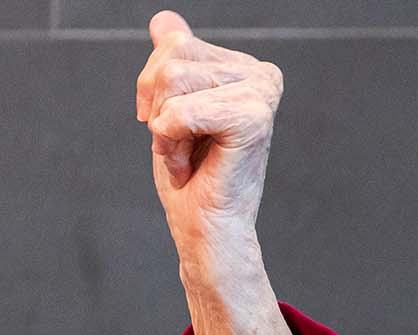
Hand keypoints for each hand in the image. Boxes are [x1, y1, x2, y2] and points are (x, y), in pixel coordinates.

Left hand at [135, 10, 283, 242]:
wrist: (206, 231)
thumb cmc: (192, 179)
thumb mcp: (170, 110)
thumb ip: (172, 62)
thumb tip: (165, 21)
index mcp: (245, 68)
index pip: (174, 47)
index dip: (155, 94)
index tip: (179, 131)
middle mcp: (261, 74)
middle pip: (169, 61)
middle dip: (157, 110)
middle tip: (182, 146)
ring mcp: (261, 93)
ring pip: (170, 83)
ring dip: (164, 131)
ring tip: (189, 156)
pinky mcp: (253, 117)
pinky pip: (177, 113)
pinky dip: (170, 145)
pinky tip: (192, 166)